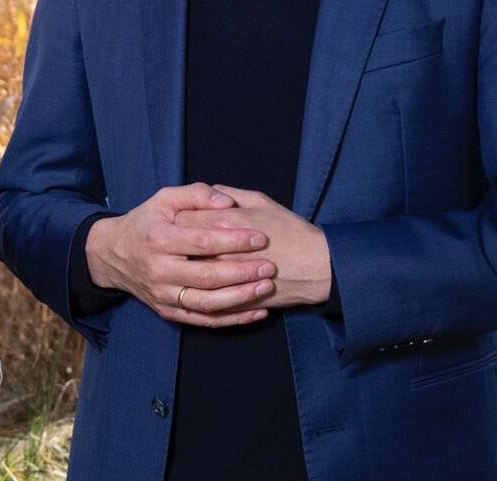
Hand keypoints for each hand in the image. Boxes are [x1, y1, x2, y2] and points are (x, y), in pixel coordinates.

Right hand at [86, 182, 276, 327]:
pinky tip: (256, 312)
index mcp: (159, 239)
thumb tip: (228, 202)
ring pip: (208, 303)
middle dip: (242, 272)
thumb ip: (196, 194)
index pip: (201, 242)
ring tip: (266, 288)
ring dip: (241, 298)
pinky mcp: (169, 312)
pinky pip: (204, 321)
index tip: (260, 237)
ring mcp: (164, 295)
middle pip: (207, 276)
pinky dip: (233, 320)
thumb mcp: (164, 199)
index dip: (233, 240)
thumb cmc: (146, 222)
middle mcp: (160, 270)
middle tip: (270, 266)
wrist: (113, 255)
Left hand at [173, 186, 330, 307]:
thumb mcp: (260, 201)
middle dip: (178, 246)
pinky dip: (203, 294)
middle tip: (178, 243)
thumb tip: (207, 193)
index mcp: (226, 222)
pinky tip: (203, 287)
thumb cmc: (289, 230)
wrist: (318, 267)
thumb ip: (229, 193)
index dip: (178, 218)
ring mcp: (228, 279)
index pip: (184, 219)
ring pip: (193, 277)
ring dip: (188, 271)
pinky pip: (209, 301)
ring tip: (189, 264)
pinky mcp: (236, 301)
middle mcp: (222, 250)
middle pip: (184, 248)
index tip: (178, 219)